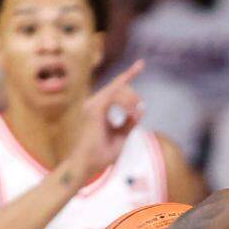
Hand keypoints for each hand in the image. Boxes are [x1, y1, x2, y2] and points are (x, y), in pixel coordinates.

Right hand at [65, 60, 144, 186]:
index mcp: (99, 107)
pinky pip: (114, 96)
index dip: (129, 73)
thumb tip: (140, 110)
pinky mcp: (94, 109)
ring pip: (118, 89)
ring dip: (131, 100)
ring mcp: (92, 105)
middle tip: (139, 112)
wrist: (88, 165)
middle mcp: (94, 103)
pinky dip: (126, 104)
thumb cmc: (101, 154)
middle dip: (134, 96)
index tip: (141, 63)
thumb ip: (129, 122)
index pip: (116, 86)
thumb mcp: (121, 136)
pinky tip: (131, 113)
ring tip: (136, 114)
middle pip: (120, 86)